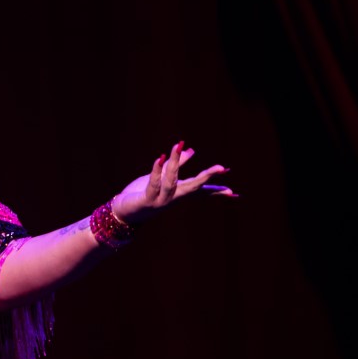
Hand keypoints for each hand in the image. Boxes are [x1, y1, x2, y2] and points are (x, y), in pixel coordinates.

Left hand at [111, 141, 235, 223]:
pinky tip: (160, 158)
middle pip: (193, 187)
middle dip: (206, 177)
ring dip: (175, 164)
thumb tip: (190, 149)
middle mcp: (173, 198)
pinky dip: (157, 170)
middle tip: (222, 168)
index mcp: (179, 192)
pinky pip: (153, 184)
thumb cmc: (143, 193)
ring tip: (177, 146)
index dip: (216, 191)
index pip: (201, 191)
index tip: (234, 193)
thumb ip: (177, 164)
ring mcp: (161, 200)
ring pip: (171, 182)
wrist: (123, 212)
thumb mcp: (161, 176)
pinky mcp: (147, 200)